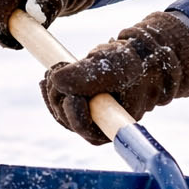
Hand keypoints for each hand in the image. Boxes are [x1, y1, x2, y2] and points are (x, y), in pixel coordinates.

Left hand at [41, 11, 188, 143]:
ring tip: (56, 67)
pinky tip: (49, 75)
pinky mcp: (79, 108)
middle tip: (58, 69)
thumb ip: (87, 74)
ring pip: (58, 108)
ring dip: (53, 88)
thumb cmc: (132, 66)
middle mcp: (97, 128)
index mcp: (111, 126)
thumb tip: (56, 80)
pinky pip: (58, 102)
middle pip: (65, 116)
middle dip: (57, 93)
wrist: (140, 60)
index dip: (73, 111)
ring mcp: (87, 119)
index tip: (71, 93)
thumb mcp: (113, 67)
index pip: (83, 127)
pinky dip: (51, 87)